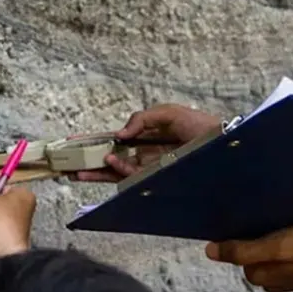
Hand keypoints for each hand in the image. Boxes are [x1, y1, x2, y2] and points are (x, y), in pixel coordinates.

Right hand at [71, 104, 222, 181]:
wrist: (225, 146)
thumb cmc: (201, 126)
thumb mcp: (169, 112)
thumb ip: (142, 118)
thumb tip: (120, 134)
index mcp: (148, 135)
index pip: (117, 139)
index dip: (96, 141)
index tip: (75, 143)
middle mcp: (147, 153)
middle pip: (112, 158)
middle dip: (90, 162)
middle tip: (67, 166)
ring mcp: (151, 168)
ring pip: (118, 171)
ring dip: (98, 171)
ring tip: (80, 171)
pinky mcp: (158, 179)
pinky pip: (133, 176)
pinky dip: (119, 170)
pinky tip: (109, 161)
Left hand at [206, 222, 292, 291]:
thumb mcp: (280, 245)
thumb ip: (245, 250)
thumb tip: (208, 251)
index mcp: (271, 275)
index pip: (243, 263)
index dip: (239, 245)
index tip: (241, 222)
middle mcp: (286, 281)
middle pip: (261, 266)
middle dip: (257, 247)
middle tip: (260, 219)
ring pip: (282, 264)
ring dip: (278, 247)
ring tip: (282, 222)